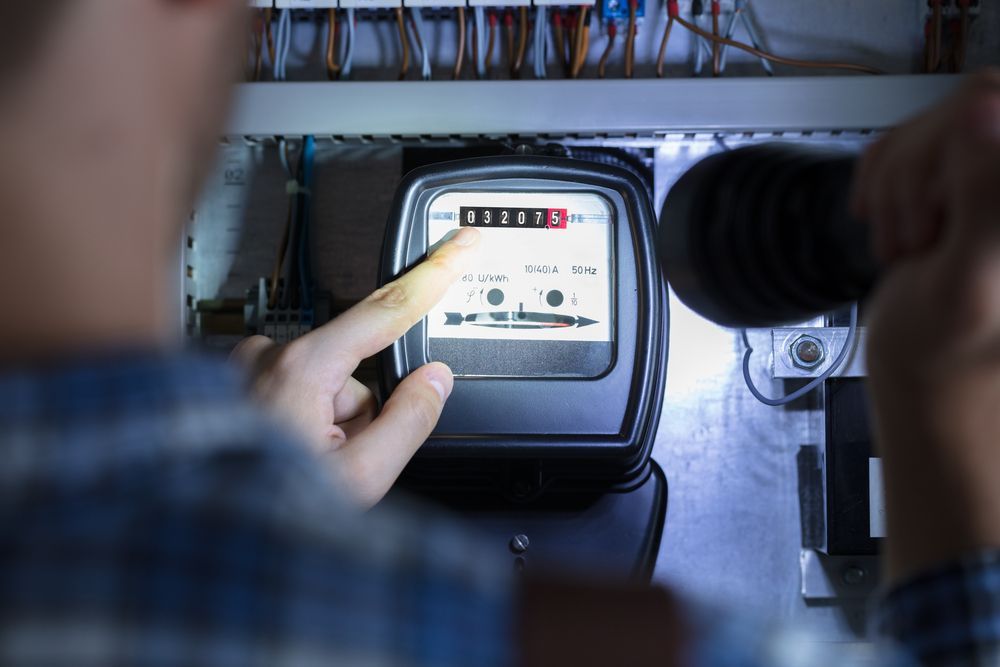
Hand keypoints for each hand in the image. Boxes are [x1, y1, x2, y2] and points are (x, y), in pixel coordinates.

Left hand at [232, 227, 479, 507]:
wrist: (195, 542)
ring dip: (329, 424)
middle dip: (361, 414)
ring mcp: (246, 369)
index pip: (387, 310)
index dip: (434, 274)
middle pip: (357, 369)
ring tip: (302, 471)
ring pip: (326, 384)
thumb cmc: (259, 512)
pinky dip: (300, 422)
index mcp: (301, 369)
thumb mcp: (358, 478)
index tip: (460, 243)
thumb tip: (433, 381)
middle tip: (339, 464)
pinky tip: (282, 459)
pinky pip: (292, 391)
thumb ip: (408, 421)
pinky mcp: (233, 383)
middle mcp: (267, 356)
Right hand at [851, 72, 999, 582]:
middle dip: (919, 172)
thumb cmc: (948, 353)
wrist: (924, 380)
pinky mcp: (956, 187)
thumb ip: (983, 194)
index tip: (943, 208)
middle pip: (968, 106)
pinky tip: (886, 223)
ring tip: (906, 244)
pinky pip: (905, 143)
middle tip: (918, 239)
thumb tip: (987, 105)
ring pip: (930, 123)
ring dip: (895, 185)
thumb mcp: (963, 279)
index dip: (960, 143)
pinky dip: (879, 182)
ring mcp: (989, 182)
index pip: (996, 106)